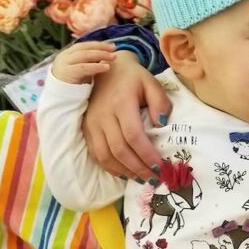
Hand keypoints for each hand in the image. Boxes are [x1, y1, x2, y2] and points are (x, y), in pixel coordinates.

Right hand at [51, 41, 115, 84]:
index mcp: (68, 53)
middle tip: (114, 49)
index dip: (98, 44)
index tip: (111, 46)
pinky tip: (106, 67)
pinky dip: (96, 66)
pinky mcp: (67, 73)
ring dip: (100, 54)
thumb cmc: (73, 84)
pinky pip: (84, 67)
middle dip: (100, 47)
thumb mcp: (81, 69)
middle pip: (84, 48)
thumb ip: (90, 61)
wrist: (60, 99)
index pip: (84, 45)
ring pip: (84, 55)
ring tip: (112, 57)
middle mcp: (65, 56)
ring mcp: (65, 64)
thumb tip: (108, 53)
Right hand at [82, 50, 170, 180]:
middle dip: (139, 168)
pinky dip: (110, 168)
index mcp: (121, 103)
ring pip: (105, 156)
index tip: (160, 166)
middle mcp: (103, 115)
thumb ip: (160, 103)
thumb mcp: (151, 83)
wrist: (104, 69)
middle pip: (120, 150)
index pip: (133, 135)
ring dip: (125, 171)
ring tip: (142, 179)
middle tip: (154, 178)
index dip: (146, 155)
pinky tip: (125, 173)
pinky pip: (96, 154)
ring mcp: (91, 124)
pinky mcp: (86, 130)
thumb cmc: (132, 78)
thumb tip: (161, 125)